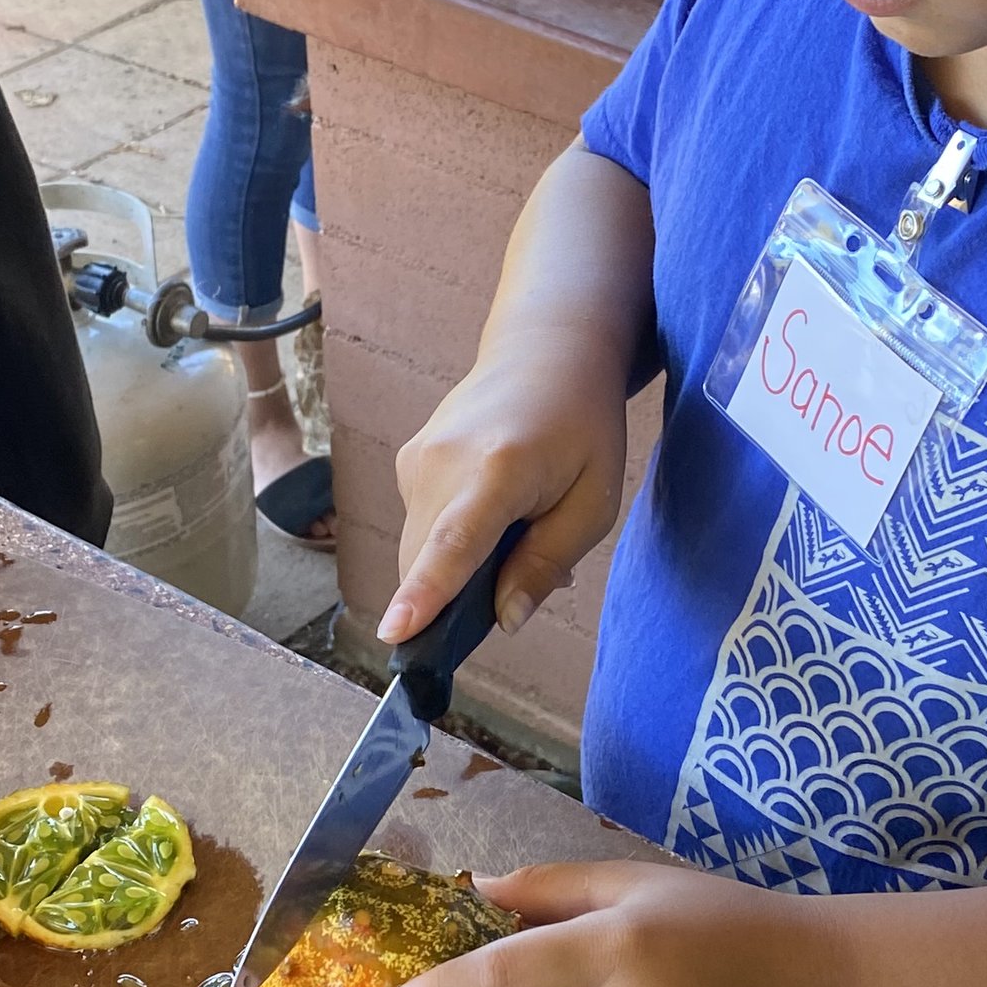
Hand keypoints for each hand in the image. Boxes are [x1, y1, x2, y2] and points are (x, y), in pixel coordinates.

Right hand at [379, 331, 627, 644]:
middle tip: (520, 577)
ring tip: (515, 529)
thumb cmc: (582, 428)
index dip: (424, 593)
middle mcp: (443, 462)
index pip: (453, 542)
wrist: (546, 353)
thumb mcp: (592, 504)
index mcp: (499, 470)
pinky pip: (421, 527)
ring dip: (457, 567)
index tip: (394, 634)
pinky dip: (449, 540)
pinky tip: (492, 511)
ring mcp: (417, 459)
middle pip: (427, 562)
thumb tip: (505, 621)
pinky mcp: (408, 462)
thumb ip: (546, 564)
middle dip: (458, 598)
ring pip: (420, 550)